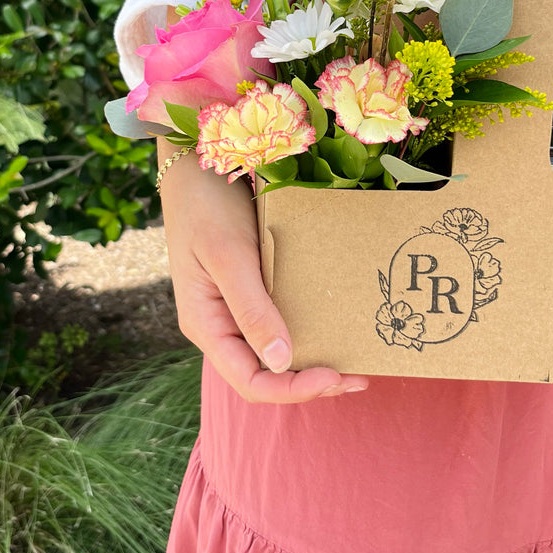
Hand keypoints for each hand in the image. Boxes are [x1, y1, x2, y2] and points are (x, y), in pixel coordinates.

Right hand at [158, 141, 369, 402]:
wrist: (194, 163)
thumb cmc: (206, 206)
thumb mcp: (229, 256)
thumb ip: (252, 309)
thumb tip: (281, 363)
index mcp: (206, 324)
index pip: (250, 380)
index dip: (292, 390)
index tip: (335, 377)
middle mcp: (219, 324)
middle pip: (264, 373)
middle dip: (309, 382)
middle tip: (358, 378)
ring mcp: (233, 307)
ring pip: (273, 352)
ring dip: (310, 362)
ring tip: (352, 362)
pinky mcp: (249, 287)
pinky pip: (278, 321)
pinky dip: (306, 331)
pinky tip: (332, 326)